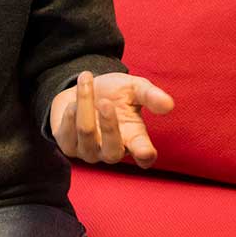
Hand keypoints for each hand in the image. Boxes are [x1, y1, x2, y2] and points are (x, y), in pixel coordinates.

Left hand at [50, 71, 173, 167]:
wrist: (84, 89)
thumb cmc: (116, 92)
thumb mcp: (135, 88)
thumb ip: (151, 96)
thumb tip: (168, 105)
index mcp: (134, 139)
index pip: (144, 156)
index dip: (145, 156)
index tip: (145, 152)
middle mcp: (112, 151)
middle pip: (112, 151)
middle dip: (108, 126)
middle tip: (106, 102)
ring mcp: (89, 152)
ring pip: (86, 134)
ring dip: (85, 103)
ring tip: (87, 80)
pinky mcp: (68, 146)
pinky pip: (67, 133)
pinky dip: (70, 111)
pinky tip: (73, 100)